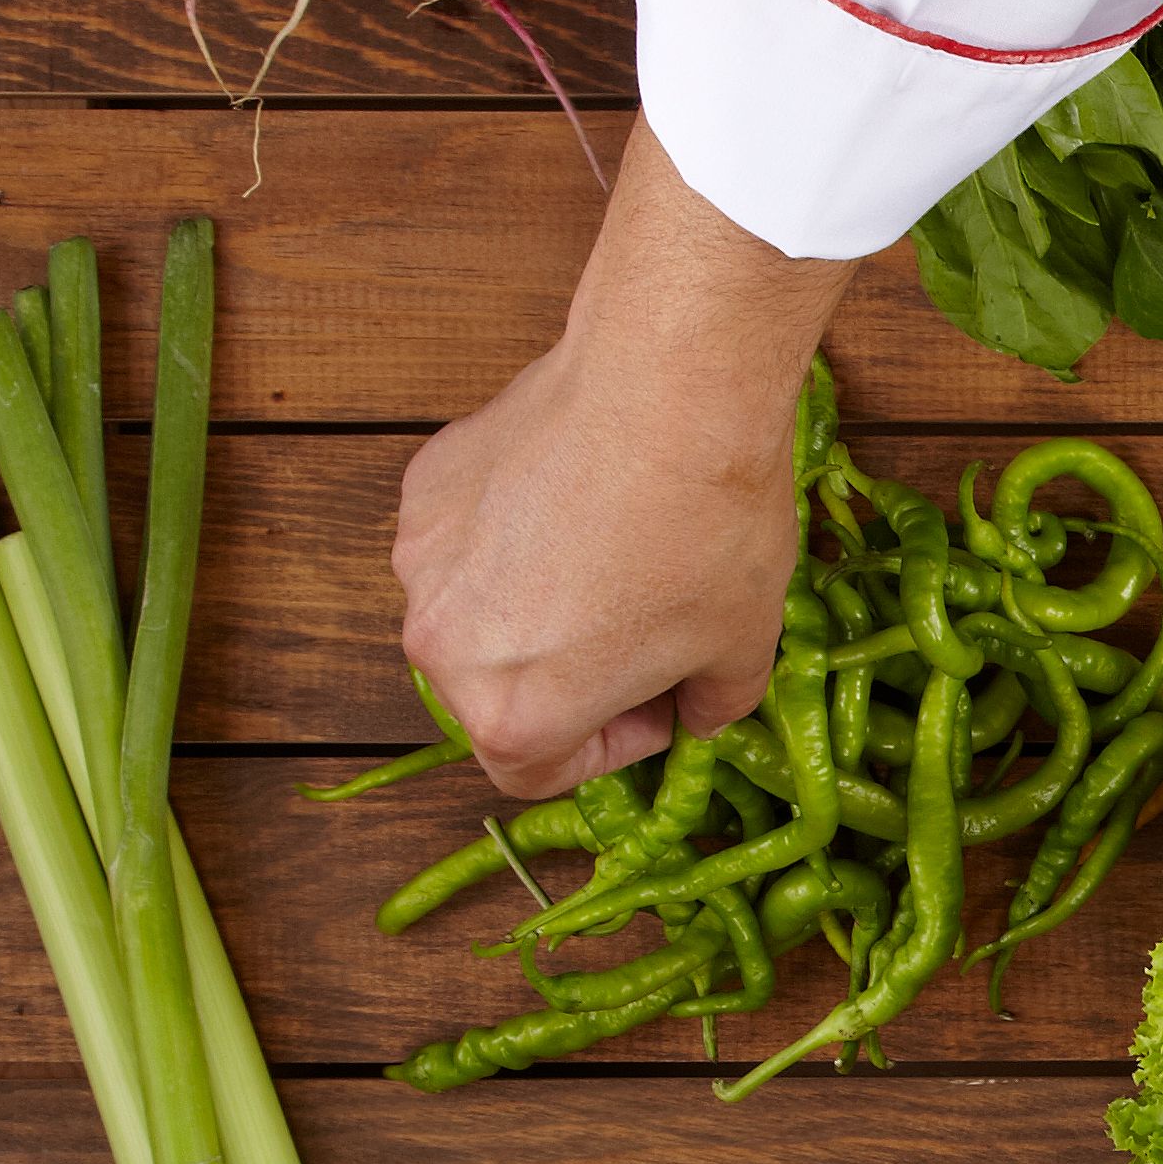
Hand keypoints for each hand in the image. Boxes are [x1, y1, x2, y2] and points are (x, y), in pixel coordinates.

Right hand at [393, 122, 848, 795]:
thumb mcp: (741, 649)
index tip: (657, 704)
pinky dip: (515, 535)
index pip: (536, 772)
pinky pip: (468, 539)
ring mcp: (421, 562)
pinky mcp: (422, 490)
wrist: (667, 391)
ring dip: (537, 606)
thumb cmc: (708, 534)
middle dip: (570, 677)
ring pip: (478, 613)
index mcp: (513, 715)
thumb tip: (693, 713)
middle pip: (497, 694)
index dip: (609, 749)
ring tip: (618, 555)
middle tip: (645, 631)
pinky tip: (582, 497)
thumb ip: (709, 707)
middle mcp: (441, 649)